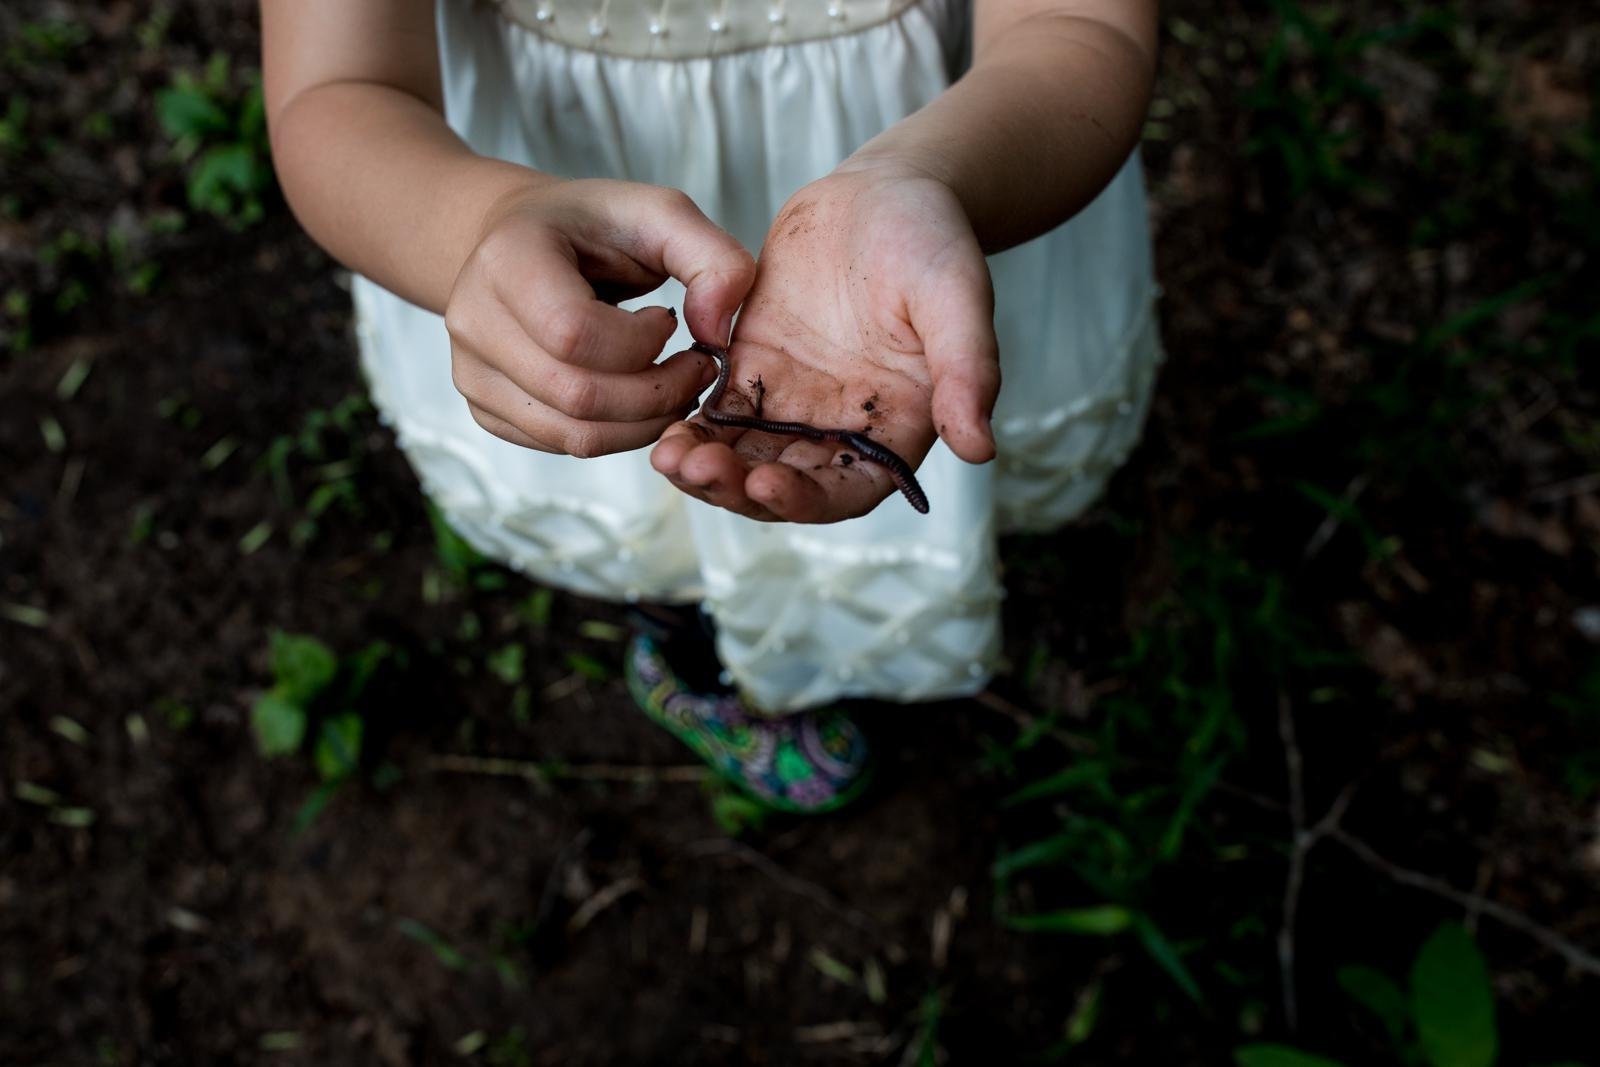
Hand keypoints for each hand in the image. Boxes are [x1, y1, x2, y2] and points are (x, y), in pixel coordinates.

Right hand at [445, 180, 755, 455]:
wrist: (527, 239)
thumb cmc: (596, 227)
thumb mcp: (662, 215)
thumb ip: (713, 260)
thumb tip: (718, 334)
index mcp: (507, 258)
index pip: (574, 334)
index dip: (641, 343)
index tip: (668, 320)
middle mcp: (473, 318)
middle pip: (577, 396)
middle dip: (657, 394)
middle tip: (693, 368)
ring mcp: (472, 370)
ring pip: (574, 435)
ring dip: (644, 423)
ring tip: (670, 383)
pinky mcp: (485, 407)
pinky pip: (563, 446)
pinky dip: (617, 433)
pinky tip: (633, 395)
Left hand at [651, 165, 999, 521]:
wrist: (883, 193)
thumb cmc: (933, 242)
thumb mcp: (957, 298)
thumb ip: (968, 370)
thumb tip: (981, 449)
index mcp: (893, 428)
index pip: (846, 492)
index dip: (805, 502)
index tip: (765, 485)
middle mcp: (839, 429)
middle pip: (782, 486)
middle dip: (736, 489)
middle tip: (695, 469)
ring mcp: (792, 403)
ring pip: (742, 459)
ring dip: (705, 469)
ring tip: (668, 458)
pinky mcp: (751, 370)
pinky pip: (715, 416)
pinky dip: (689, 430)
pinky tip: (661, 429)